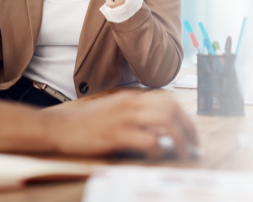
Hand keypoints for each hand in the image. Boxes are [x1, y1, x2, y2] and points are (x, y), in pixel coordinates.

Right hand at [41, 90, 198, 158]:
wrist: (59, 127)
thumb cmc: (85, 123)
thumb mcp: (112, 110)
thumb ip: (133, 114)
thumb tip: (158, 129)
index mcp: (130, 97)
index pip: (168, 101)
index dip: (184, 117)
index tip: (191, 133)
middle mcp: (130, 104)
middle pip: (172, 109)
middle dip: (189, 128)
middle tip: (193, 145)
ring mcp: (123, 118)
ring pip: (165, 122)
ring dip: (179, 140)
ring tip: (183, 153)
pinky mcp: (116, 135)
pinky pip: (147, 140)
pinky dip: (158, 149)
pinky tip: (156, 155)